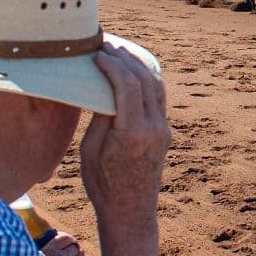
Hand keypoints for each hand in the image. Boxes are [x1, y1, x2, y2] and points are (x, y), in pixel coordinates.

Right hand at [79, 44, 169, 221]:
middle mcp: (154, 128)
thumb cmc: (102, 184)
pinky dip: (145, 77)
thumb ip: (101, 116)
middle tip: (105, 43)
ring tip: (117, 50)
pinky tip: (131, 69)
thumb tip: (103, 85)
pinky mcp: (164, 131)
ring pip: (156, 84)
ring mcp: (162, 129)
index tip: (96, 53)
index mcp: (133, 133)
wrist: (130, 211)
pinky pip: (158, 96)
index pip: (128, 85)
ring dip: (137, 64)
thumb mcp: (91, 150)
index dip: (112, 64)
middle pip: (144, 79)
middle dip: (124, 57)